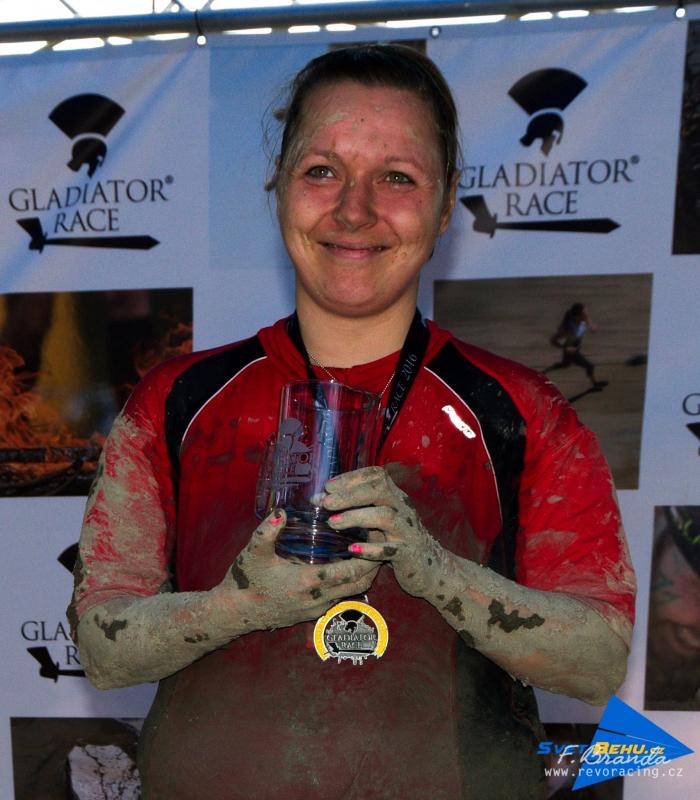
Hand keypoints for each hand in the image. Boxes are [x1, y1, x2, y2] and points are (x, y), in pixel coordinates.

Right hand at [218, 509, 379, 630]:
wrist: (236, 612)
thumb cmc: (245, 580)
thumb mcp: (253, 552)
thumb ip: (267, 531)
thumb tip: (281, 511)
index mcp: (308, 582)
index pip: (350, 571)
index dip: (367, 556)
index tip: (375, 538)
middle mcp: (318, 599)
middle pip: (359, 584)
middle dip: (373, 565)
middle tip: (380, 543)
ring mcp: (316, 609)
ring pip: (351, 594)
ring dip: (363, 575)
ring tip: (368, 553)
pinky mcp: (312, 614)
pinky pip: (339, 599)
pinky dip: (349, 584)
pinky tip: (346, 567)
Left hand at [322, 466, 450, 597]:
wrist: (431, 568)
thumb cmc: (397, 541)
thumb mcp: (380, 520)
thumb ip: (357, 508)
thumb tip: (321, 499)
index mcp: (395, 497)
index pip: (376, 475)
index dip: (352, 477)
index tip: (328, 487)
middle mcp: (403, 509)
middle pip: (379, 490)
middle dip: (350, 494)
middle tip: (326, 503)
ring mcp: (407, 531)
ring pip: (385, 516)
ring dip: (357, 517)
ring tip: (333, 523)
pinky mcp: (409, 554)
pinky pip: (390, 549)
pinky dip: (371, 548)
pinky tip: (352, 549)